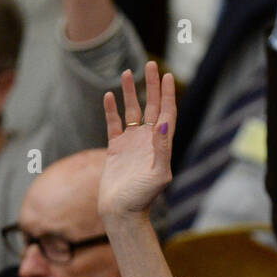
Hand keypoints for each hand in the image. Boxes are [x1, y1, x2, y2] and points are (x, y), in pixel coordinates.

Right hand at [99, 61, 175, 224]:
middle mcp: (148, 141)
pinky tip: (108, 95)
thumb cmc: (142, 198)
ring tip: (127, 72)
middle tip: (151, 64)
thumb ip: (162, 149)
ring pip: (132, 111)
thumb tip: (162, 123)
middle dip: (152, 86)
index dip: (168, 95)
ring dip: (131, 92)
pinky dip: (111, 109)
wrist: (121, 212)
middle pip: (151, 107)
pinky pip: (113, 123)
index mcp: (161, 145)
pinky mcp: (116, 148)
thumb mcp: (158, 175)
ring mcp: (132, 143)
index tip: (168, 75)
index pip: (167, 113)